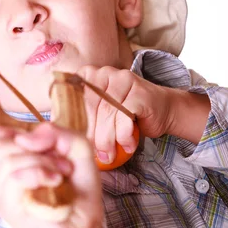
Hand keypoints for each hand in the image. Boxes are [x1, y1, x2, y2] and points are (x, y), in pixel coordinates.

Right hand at [0, 123, 103, 227]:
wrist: (85, 225)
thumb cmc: (77, 186)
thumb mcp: (75, 147)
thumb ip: (55, 132)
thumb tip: (24, 137)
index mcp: (6, 163)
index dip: (3, 132)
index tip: (32, 143)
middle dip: (33, 147)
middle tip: (59, 162)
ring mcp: (1, 195)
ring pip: (6, 160)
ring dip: (41, 161)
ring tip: (59, 175)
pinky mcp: (9, 209)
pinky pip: (14, 178)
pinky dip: (39, 173)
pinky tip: (55, 182)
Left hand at [77, 65, 201, 163]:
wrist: (162, 109)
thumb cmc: (126, 114)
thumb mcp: (99, 114)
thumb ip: (82, 117)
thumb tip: (64, 136)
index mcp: (89, 76)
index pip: (73, 99)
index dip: (74, 123)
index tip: (78, 141)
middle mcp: (104, 73)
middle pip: (90, 108)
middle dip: (91, 135)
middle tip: (95, 154)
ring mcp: (123, 80)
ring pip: (107, 114)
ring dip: (107, 140)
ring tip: (109, 154)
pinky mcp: (139, 92)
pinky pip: (125, 118)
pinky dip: (124, 136)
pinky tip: (127, 145)